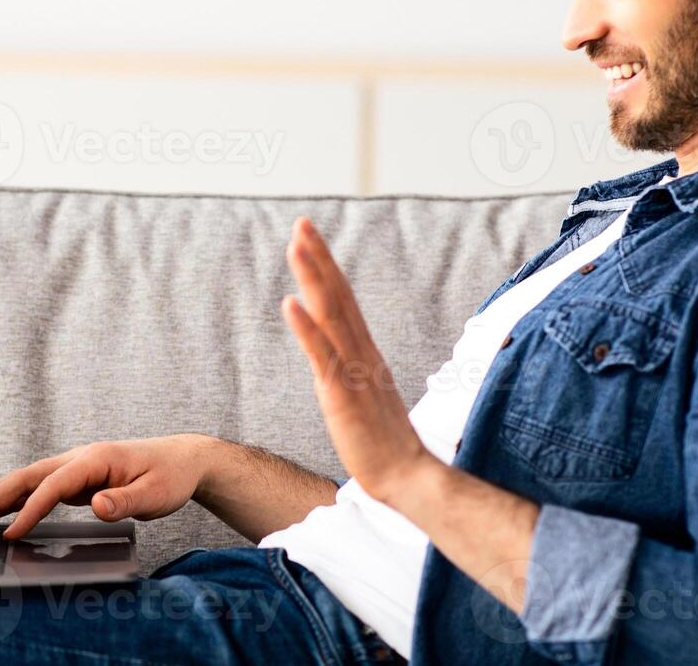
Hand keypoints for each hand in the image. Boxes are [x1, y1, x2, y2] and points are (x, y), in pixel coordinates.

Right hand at [0, 434, 213, 538]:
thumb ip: (125, 501)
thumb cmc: (171, 476)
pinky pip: (38, 488)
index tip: (11, 534)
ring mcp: (75, 466)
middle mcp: (79, 458)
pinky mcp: (76, 478)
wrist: (183, 459)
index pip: (54, 485)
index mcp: (96, 459)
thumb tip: (96, 506)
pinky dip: (14, 500)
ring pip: (27, 479)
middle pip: (28, 476)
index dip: (30, 510)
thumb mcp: (155, 494)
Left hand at [281, 216, 435, 504]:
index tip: (310, 238)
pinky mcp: (344, 394)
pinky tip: (290, 304)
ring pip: (331, 315)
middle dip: (319, 257)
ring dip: (313, 278)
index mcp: (365, 353)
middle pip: (339, 295)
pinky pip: (324, 355)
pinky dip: (307, 328)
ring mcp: (354, 371)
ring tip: (296, 246)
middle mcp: (361, 353)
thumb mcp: (366, 396)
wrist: (407, 476)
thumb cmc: (385, 442)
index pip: (344, 300)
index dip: (326, 267)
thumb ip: (354, 371)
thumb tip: (340, 357)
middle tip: (302, 222)